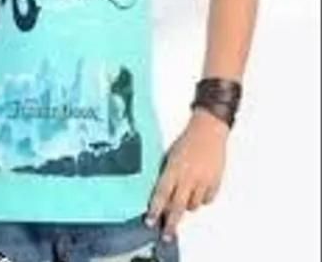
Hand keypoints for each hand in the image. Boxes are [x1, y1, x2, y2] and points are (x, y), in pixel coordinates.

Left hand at [144, 108, 229, 240]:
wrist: (209, 129)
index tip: (150, 221)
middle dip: (170, 223)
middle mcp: (188, 176)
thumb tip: (162, 196)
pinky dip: (202, 198)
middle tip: (166, 235)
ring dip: (187, 206)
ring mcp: (203, 180)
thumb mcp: (171, 155)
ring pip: (193, 206)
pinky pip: (207, 200)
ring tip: (186, 196)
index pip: (161, 194)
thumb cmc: (187, 140)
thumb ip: (167, 175)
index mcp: (174, 168)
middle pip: (177, 207)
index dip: (155, 210)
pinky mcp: (215, 182)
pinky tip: (199, 190)